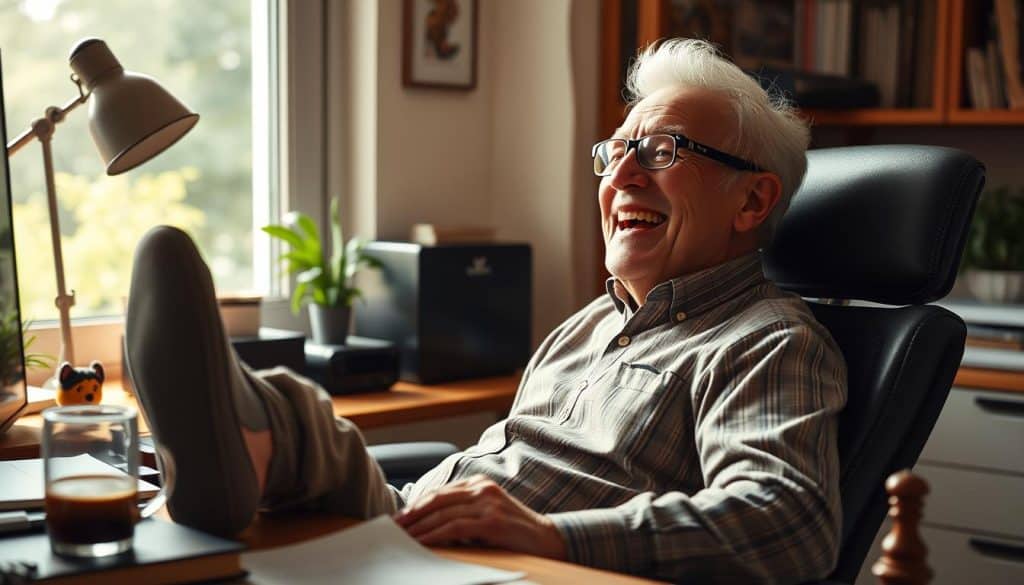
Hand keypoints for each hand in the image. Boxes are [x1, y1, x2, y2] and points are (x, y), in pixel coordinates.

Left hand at [394, 475, 566, 559]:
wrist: (549, 540)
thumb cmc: (515, 531)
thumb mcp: (487, 514)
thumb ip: (464, 512)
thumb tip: (429, 524)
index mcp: (480, 483)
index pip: (440, 493)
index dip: (417, 505)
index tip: (399, 518)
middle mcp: (483, 488)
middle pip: (437, 499)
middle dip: (412, 514)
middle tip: (392, 527)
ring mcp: (488, 503)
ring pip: (443, 513)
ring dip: (419, 527)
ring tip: (402, 538)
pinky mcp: (492, 521)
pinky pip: (455, 527)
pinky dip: (435, 535)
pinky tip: (423, 542)